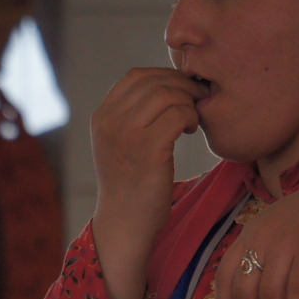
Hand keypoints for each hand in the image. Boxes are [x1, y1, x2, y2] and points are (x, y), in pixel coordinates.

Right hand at [90, 69, 204, 298]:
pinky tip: (191, 131)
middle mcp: (110, 121)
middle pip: (155, 81)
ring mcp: (127, 134)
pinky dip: (191, 118)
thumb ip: (132, 114)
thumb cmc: (131, 184)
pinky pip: (179, 114)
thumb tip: (168, 84)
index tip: (182, 91)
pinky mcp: (148, 148)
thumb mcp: (120, 143)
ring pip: (169, 94)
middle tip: (197, 102)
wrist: (125, 222)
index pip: (136, 76)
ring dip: (189, 102)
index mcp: (101, 116)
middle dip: (183, 87)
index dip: (165, 75)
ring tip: (192, 120)